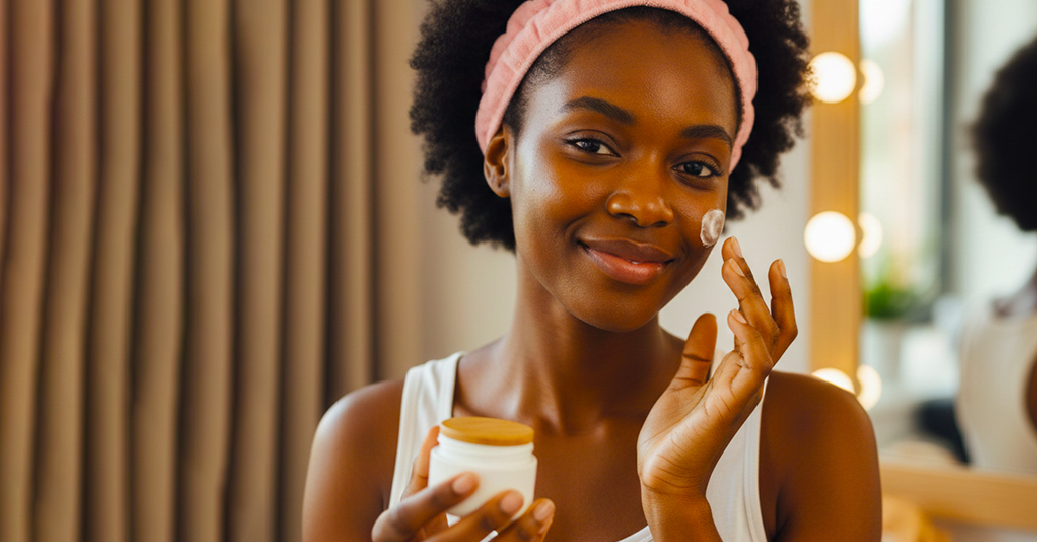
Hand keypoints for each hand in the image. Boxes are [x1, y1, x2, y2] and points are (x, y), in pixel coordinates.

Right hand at [372, 426, 555, 540]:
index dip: (438, 498)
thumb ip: (424, 471)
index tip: (470, 477)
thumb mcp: (409, 504)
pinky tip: (542, 524)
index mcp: (390, 533)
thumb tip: (439, 429)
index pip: (409, 515)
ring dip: (519, 537)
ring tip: (544, 509)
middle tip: (515, 495)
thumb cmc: (412, 531)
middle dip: (485, 520)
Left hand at [637, 236, 796, 498]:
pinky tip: (732, 312)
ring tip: (732, 268)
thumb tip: (711, 316)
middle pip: (772, 323)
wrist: (660, 475)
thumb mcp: (683, 381)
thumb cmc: (673, 435)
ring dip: (751, 298)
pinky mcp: (729, 407)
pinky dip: (747, 337)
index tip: (749, 254)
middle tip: (734, 248)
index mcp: (741, 373)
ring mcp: (744, 393)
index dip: (765, 290)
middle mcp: (750, 380)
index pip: (767, 324)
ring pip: (765, 336)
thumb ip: (700, 351)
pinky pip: (751, 366)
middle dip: (758, 283)